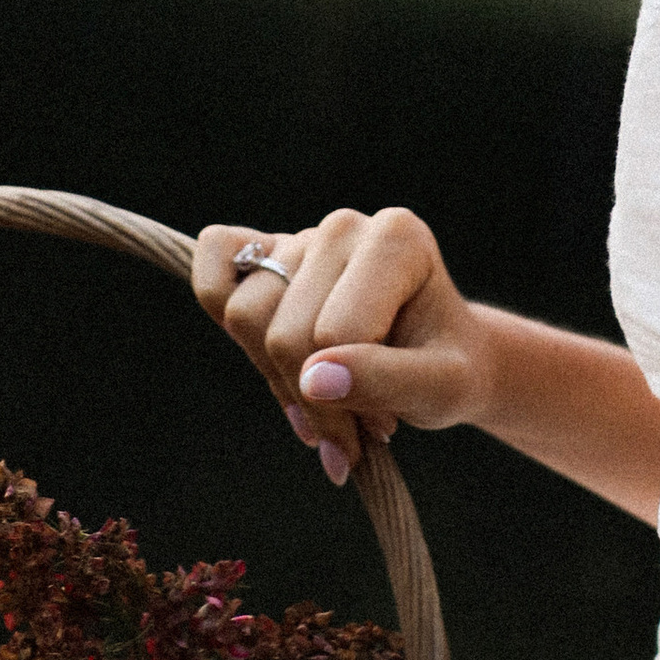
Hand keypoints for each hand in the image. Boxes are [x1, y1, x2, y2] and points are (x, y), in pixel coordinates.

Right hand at [193, 208, 490, 485]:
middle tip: (354, 432)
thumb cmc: (447, 370)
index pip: (333, 332)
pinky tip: (265, 356)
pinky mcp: (263, 254)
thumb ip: (384, 380)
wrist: (444, 359)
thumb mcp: (440, 391)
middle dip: (312, 401)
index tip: (383, 426)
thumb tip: (312, 381)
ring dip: (278, 382)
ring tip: (328, 406)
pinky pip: (213, 276)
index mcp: (397, 239)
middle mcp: (345, 227)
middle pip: (281, 330)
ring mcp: (301, 238)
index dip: (347, 398)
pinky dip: (224, 319)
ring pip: (243, 318)